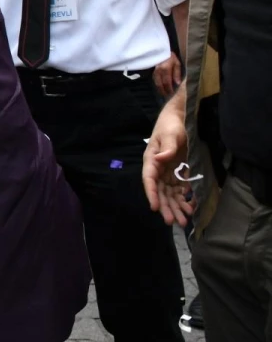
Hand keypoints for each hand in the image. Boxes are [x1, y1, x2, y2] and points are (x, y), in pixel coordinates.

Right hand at [142, 98, 193, 227]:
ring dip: (176, 207)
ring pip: (170, 194)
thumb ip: (167, 147)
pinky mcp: (179, 173)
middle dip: (166, 207)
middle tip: (174, 221)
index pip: (149, 180)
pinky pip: (181, 190)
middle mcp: (158, 169)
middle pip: (160, 192)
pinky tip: (191, 207)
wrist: (180, 120)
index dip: (152, 194)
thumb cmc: (171, 126)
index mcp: (152, 160)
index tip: (154, 208)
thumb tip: (161, 158)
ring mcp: (169, 172)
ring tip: (185, 220)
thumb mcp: (170, 135)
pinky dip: (185, 199)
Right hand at [152, 53, 181, 98]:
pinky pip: (154, 80)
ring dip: (159, 89)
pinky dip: (156, 84)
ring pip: (156, 82)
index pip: (167, 82)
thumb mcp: (177, 63)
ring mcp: (154, 71)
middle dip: (164, 91)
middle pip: (160, 84)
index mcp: (166, 69)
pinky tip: (159, 87)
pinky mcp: (152, 71)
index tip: (172, 94)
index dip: (169, 89)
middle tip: (167, 96)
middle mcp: (159, 71)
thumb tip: (178, 83)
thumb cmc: (171, 57)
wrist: (161, 50)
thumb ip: (177, 73)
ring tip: (163, 93)